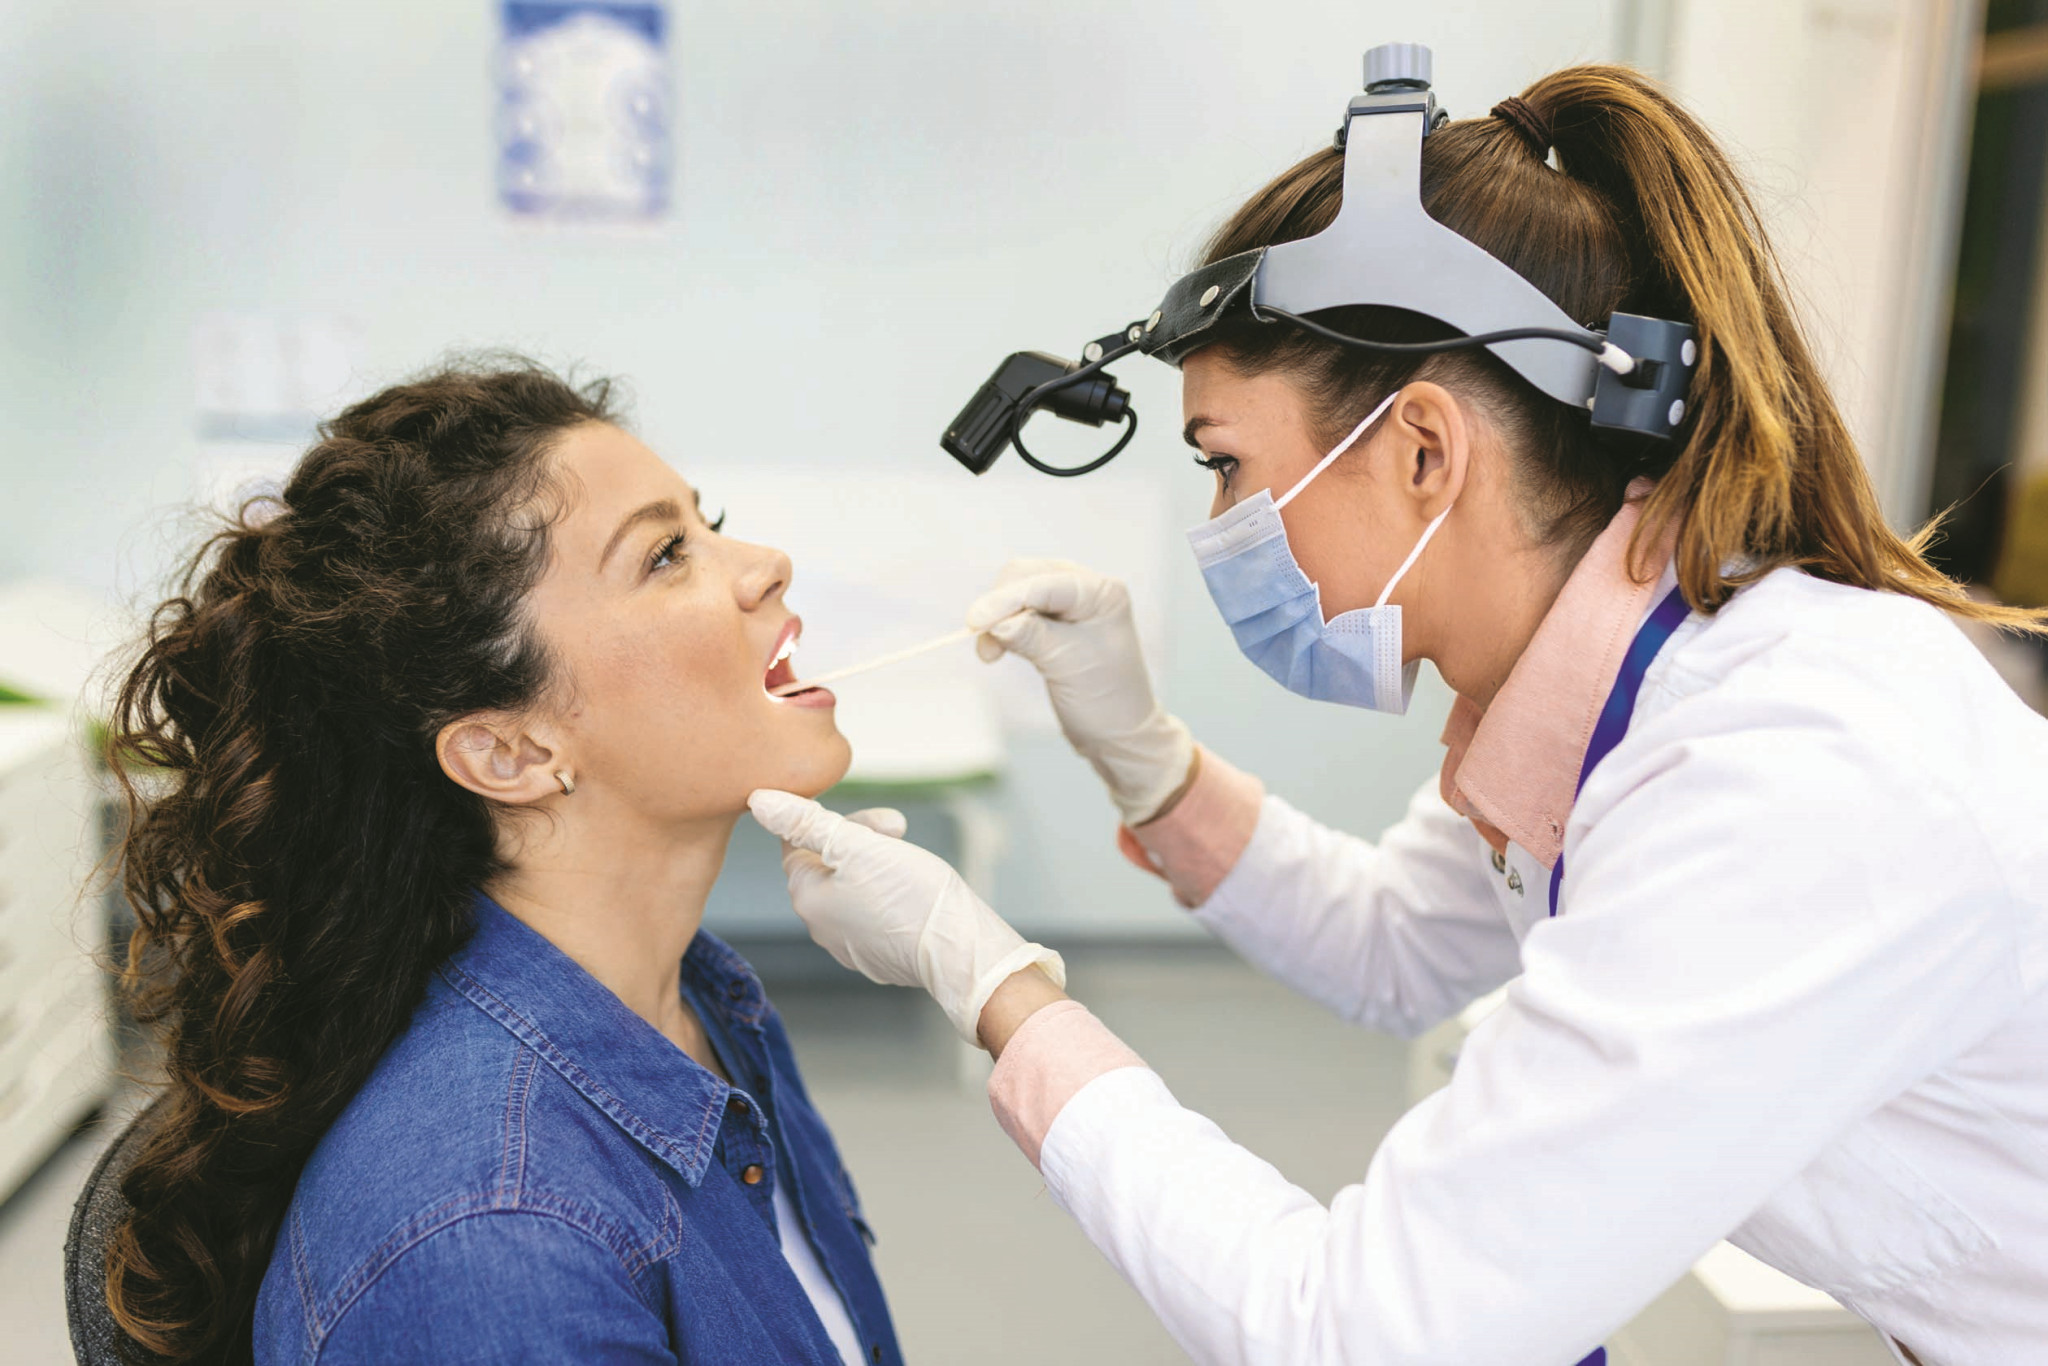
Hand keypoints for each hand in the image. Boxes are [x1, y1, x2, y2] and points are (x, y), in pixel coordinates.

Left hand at [748, 790, 1066, 1044]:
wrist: (959, 952)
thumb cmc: (911, 896)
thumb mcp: (857, 846)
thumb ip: (805, 822)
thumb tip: (759, 801)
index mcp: (806, 897)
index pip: (796, 842)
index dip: (829, 819)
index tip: (869, 818)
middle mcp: (819, 927)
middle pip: (826, 863)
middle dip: (859, 839)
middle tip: (897, 829)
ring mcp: (849, 946)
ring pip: (852, 886)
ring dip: (876, 863)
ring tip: (909, 858)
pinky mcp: (878, 956)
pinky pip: (874, 912)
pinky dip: (890, 893)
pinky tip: (915, 890)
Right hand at [967, 559, 1195, 825]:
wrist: (1116, 734)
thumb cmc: (1105, 700)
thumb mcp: (1068, 665)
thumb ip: (1032, 637)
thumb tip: (995, 623)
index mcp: (1101, 593)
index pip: (1046, 583)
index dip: (1007, 599)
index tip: (975, 622)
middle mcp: (1086, 589)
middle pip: (1025, 577)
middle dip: (1000, 605)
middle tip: (985, 643)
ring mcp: (1068, 605)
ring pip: (1016, 592)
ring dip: (996, 618)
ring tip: (990, 654)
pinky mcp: (1053, 623)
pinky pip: (1016, 613)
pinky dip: (1000, 628)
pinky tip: (995, 651)